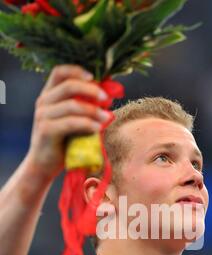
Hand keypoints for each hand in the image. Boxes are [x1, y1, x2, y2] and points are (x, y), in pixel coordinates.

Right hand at [26, 65, 110, 179]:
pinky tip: (98, 128)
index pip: (59, 72)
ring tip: (108, 118)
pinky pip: (71, 123)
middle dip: (91, 90)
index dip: (77, 71)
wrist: (44, 165)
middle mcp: (43, 102)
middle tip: (107, 99)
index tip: (94, 78)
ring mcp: (43, 115)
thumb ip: (84, 108)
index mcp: (48, 95)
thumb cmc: (63, 142)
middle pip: (69, 85)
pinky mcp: (46, 130)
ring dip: (94, 111)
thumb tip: (108, 98)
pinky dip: (88, 124)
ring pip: (72, 105)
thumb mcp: (73, 121)